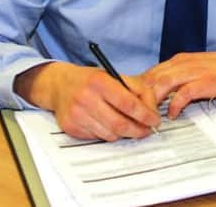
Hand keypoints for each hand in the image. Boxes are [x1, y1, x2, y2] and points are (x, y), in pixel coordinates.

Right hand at [14, 62, 160, 140]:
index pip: (128, 103)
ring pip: (110, 134)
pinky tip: (109, 124)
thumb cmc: (92, 81)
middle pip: (120, 124)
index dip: (145, 115)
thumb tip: (152, 110)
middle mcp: (86, 98)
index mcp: (100, 81)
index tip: (154, 120)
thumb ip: (138, 89)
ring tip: (129, 126)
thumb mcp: (116, 76)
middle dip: (138, 130)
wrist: (60, 85)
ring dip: (124, 133)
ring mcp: (77, 114)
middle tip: (147, 130)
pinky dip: (108, 134)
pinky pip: (98, 138)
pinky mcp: (71, 127)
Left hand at [143, 45, 215, 118]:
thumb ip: (179, 80)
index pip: (148, 74)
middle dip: (139, 99)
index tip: (131, 108)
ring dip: (153, 103)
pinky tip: (174, 114)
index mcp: (178, 61)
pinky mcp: (207, 80)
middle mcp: (183, 63)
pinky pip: (184, 92)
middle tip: (136, 118)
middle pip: (150, 79)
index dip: (136, 92)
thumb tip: (160, 96)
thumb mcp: (197, 72)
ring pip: (162, 84)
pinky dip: (175, 104)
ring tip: (150, 119)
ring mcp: (195, 71)